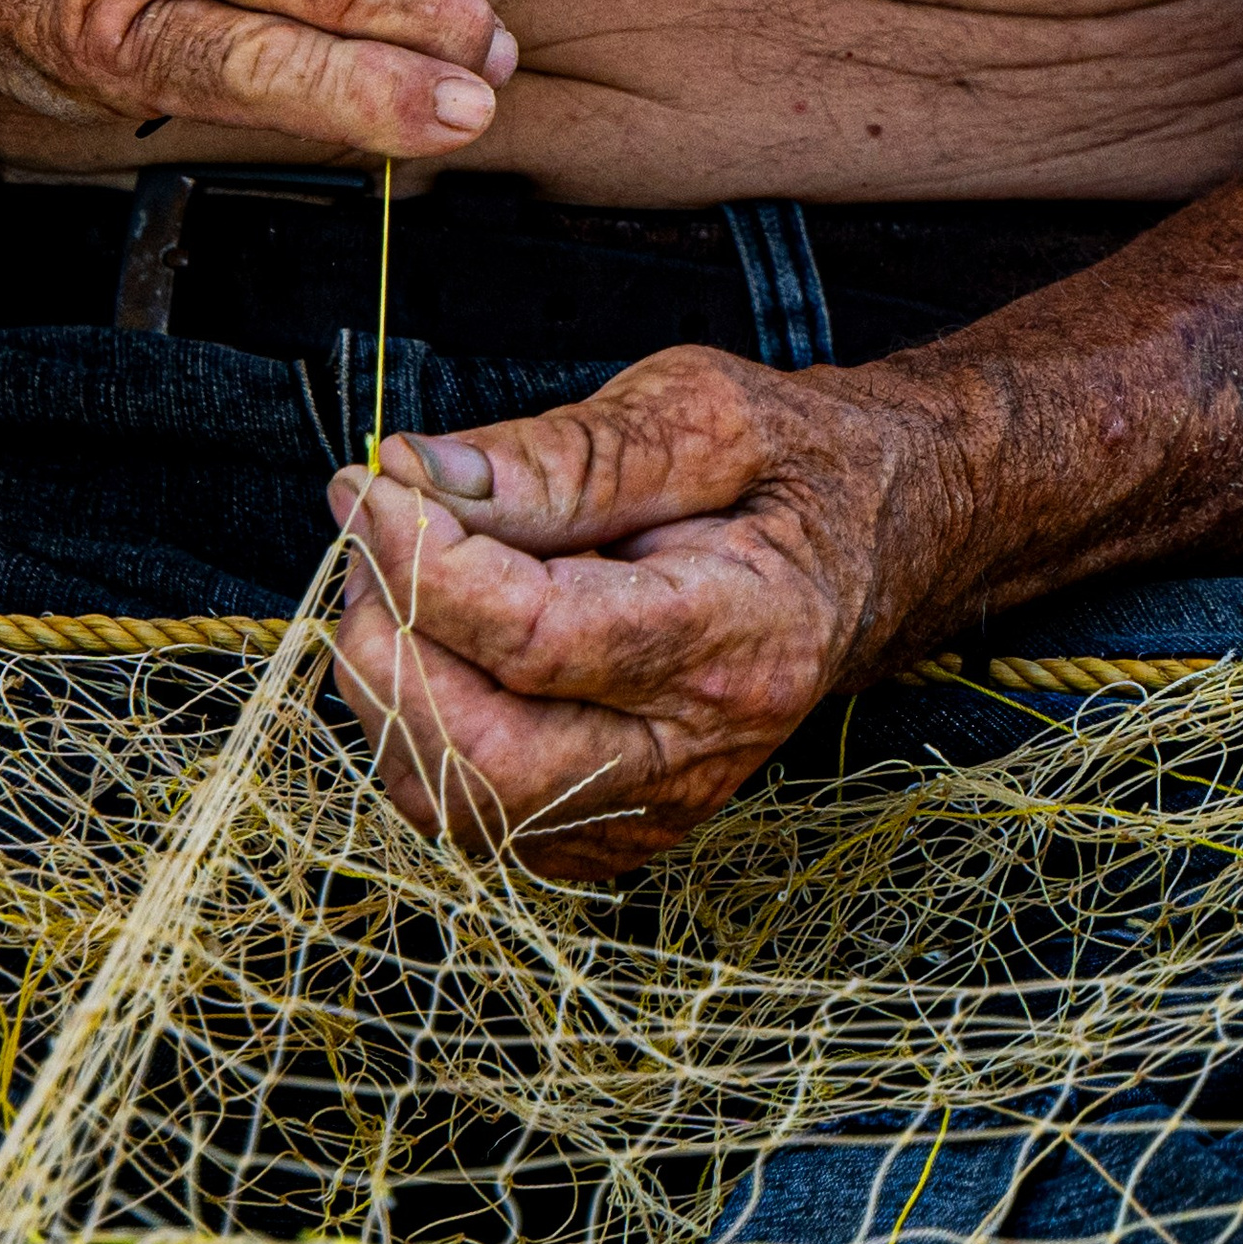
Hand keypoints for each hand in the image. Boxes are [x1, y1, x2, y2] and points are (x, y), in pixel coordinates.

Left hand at [328, 346, 975, 877]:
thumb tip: (418, 472)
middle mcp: (697, 755)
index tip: (365, 477)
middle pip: (484, 762)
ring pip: (459, 806)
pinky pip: (472, 818)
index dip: (423, 560)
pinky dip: (419, 730)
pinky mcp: (613, 832)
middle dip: (388, 643)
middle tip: (372, 528)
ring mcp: (655, 812)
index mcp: (739, 638)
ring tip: (404, 568)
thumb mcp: (702, 411)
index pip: (539, 638)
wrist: (878, 544)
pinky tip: (443, 635)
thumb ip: (564, 454)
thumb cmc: (791, 465)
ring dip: (388, 688)